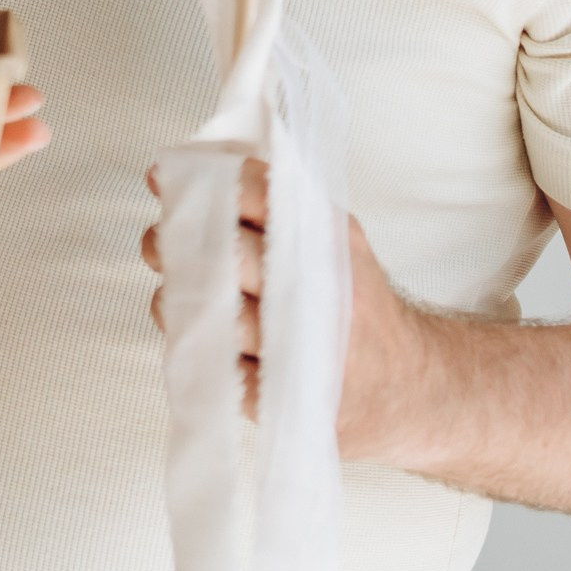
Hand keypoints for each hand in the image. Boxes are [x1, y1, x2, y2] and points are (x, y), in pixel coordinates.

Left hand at [140, 157, 422, 445]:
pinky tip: (200, 335)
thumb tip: (204, 172)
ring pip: (215, 317)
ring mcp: (303, 350)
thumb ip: (281, 211)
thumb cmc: (357, 306)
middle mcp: (321, 293)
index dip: (205, 187)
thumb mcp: (337, 245)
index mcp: (332, 244)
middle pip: (227, 257)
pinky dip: (200, 348)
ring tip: (175, 294)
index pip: (259, 198)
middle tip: (159, 242)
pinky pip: (220, 368)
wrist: (411, 387)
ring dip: (177, 302)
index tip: (169, 182)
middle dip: (177, 245)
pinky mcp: (285, 398)